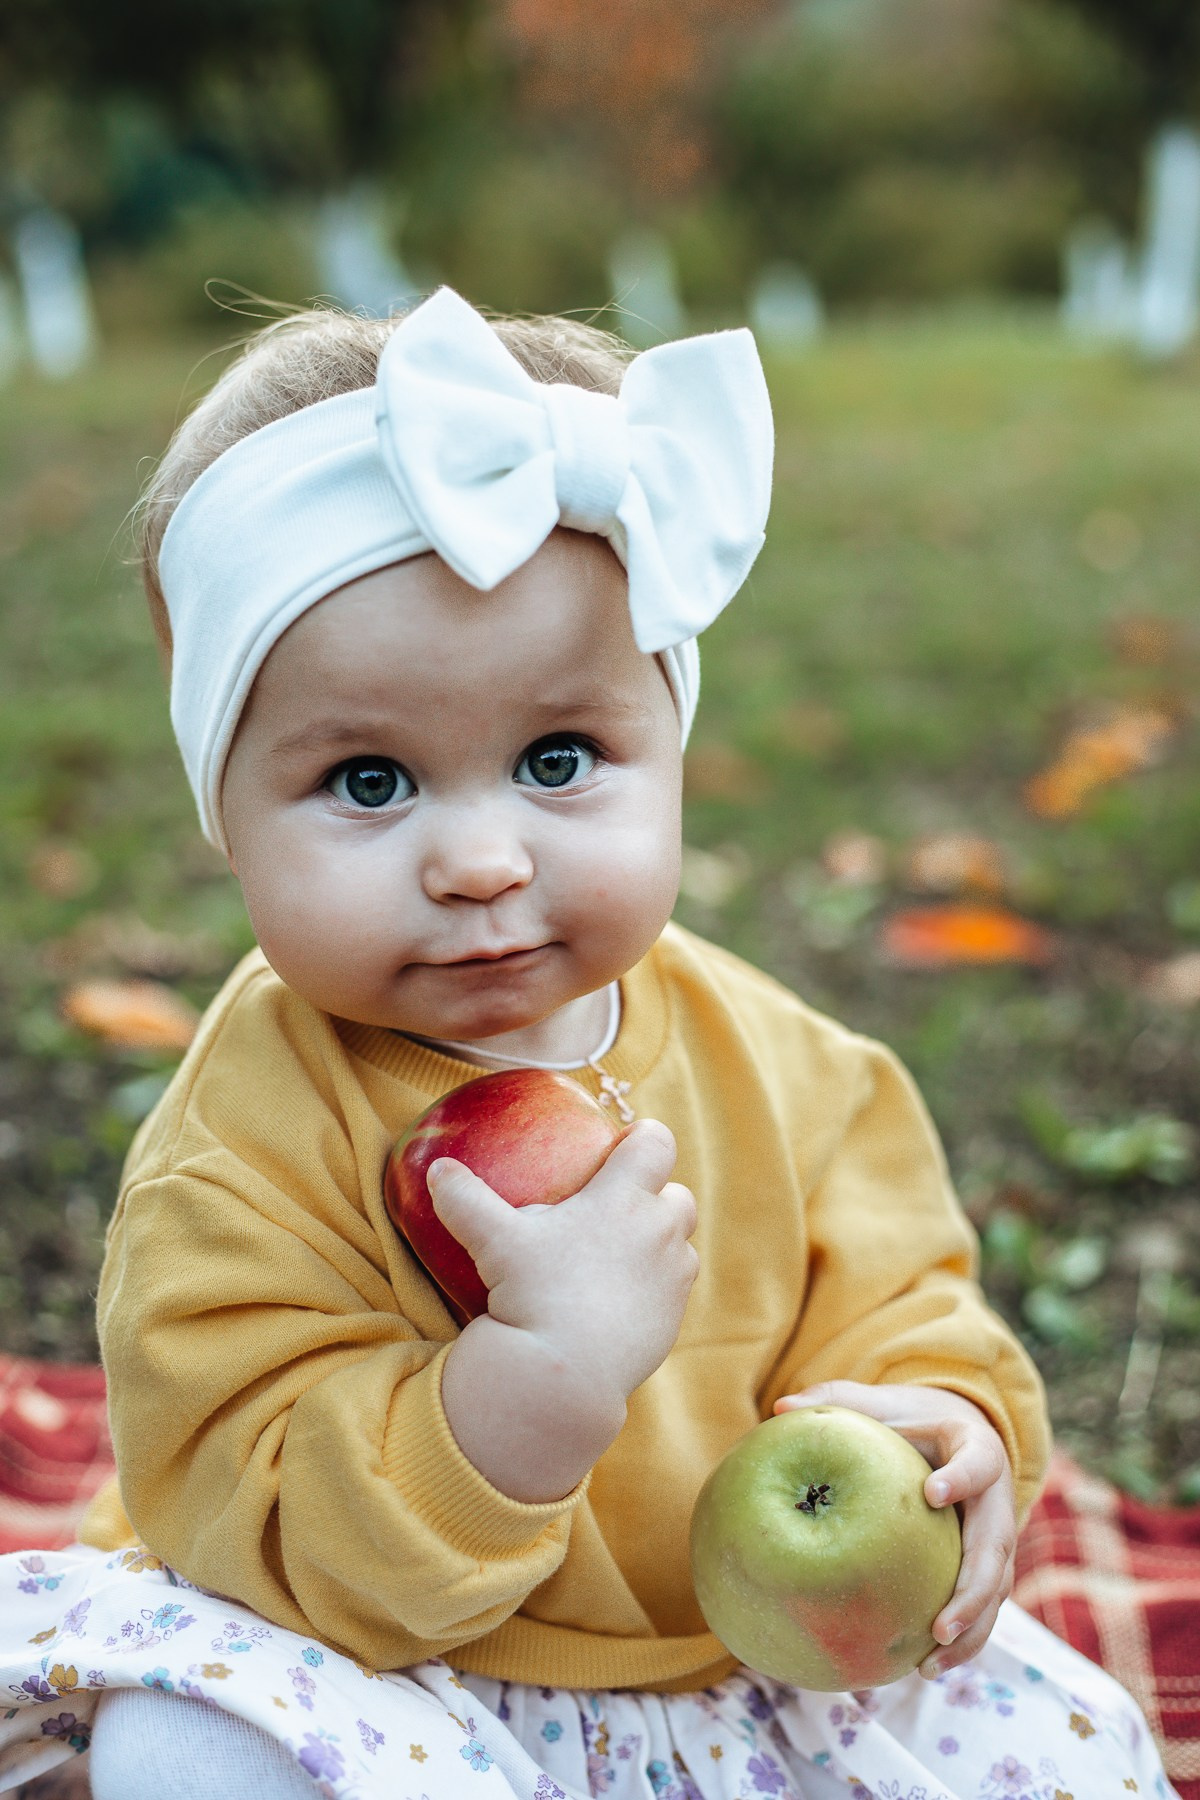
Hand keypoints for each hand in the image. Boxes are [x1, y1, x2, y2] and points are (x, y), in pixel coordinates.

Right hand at [429, 1119, 698, 1408]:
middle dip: (656, 1195)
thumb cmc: (533, 1294)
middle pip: (679, 1195)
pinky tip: (619, 1299)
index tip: (623, 1147)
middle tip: (617, 1208)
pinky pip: (674, 1291)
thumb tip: (437, 1169)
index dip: (644, 1139)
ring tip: (619, 1256)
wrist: (565, 1374)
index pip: (655, 1144)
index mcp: (623, 1198)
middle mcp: (659, 1231)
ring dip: (659, 1242)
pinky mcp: (674, 1319)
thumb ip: (466, 1200)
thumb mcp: (494, 1242)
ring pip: (681, 1244)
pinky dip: (655, 1286)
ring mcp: (673, 1278)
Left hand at [774, 1380, 1015, 1678]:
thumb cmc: (906, 1419)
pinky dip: (963, 1642)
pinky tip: (925, 1667)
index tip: (932, 1493)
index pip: (978, 1462)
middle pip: (996, 1546)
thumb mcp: (879, 1403)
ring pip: (997, 1590)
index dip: (961, 1478)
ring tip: (930, 1662)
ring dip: (970, 1629)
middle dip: (972, 1588)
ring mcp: (998, 1537)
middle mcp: (997, 1498)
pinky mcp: (990, 1568)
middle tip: (940, 1624)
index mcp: (976, 1448)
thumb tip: (781, 1406)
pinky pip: (984, 1609)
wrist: (953, 1437)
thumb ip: (836, 1401)